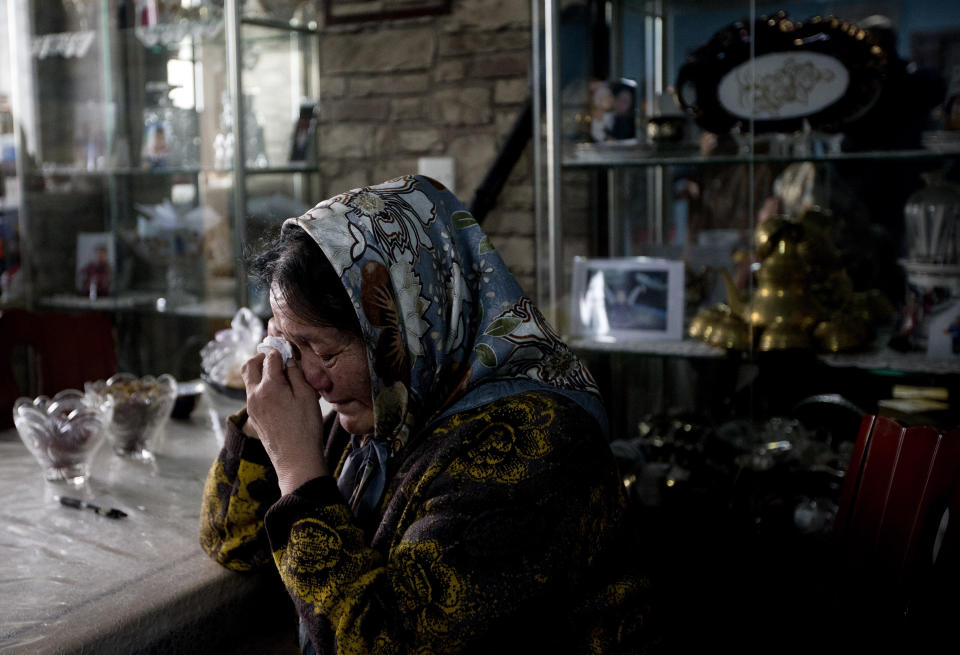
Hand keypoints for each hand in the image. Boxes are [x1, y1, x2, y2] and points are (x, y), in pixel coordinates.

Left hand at [242, 349, 328, 494]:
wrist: (296, 460)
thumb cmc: (306, 428)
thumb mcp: (308, 396)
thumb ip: (296, 374)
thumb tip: (288, 361)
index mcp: (269, 387)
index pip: (270, 357)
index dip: (280, 350)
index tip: (288, 350)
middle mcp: (255, 394)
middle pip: (249, 364)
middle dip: (262, 357)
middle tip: (278, 359)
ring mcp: (251, 407)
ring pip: (249, 380)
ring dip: (260, 372)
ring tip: (280, 377)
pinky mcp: (253, 417)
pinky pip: (252, 393)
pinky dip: (261, 387)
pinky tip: (279, 394)